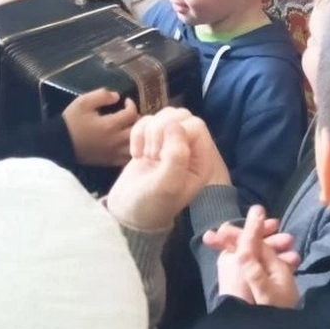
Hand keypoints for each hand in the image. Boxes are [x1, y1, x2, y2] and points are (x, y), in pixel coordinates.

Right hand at [62, 88, 138, 166]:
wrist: (58, 144)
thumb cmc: (71, 122)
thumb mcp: (83, 102)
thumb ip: (101, 95)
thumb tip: (117, 96)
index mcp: (110, 125)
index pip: (132, 114)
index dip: (132, 105)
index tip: (126, 101)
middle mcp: (115, 141)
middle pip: (138, 131)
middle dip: (137, 120)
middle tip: (131, 114)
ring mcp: (113, 153)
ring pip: (135, 146)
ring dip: (136, 136)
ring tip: (130, 129)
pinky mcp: (109, 162)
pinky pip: (127, 158)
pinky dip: (131, 150)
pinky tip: (126, 143)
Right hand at [107, 108, 217, 230]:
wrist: (128, 213)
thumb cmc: (151, 204)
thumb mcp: (167, 185)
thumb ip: (176, 156)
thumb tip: (175, 125)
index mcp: (201, 160)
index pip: (196, 126)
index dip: (176, 133)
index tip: (160, 156)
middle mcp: (190, 149)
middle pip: (181, 115)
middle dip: (161, 130)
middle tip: (152, 156)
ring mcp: (171, 143)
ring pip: (165, 115)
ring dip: (149, 132)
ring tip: (145, 156)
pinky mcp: (152, 141)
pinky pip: (147, 120)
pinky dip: (137, 133)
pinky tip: (135, 154)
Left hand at [205, 205, 300, 308]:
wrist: (246, 324)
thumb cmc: (242, 286)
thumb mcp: (245, 255)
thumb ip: (251, 232)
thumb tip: (258, 207)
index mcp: (230, 254)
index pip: (244, 232)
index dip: (260, 226)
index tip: (276, 223)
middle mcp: (238, 263)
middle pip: (259, 244)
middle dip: (275, 241)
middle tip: (290, 240)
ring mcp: (250, 275)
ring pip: (268, 257)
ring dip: (281, 253)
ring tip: (295, 258)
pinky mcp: (261, 287)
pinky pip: (273, 271)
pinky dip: (283, 266)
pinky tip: (294, 266)